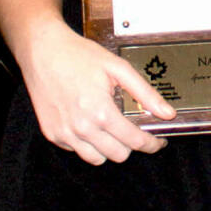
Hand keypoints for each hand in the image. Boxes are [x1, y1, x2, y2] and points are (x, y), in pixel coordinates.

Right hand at [21, 19, 177, 164]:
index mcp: (101, 112)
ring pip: (97, 159)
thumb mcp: (118, 68)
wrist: (43, 50)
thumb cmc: (80, 55)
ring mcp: (64, 134)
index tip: (158, 142)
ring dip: (109, 148)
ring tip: (112, 128)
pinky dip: (88, 143)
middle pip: (118, 155)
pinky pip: (77, 150)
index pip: (134, 142)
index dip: (151, 144)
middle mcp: (81, 128)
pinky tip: (91, 123)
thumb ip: (145, 93)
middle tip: (134, 130)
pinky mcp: (52, 134)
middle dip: (131, 144)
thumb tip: (167, 113)